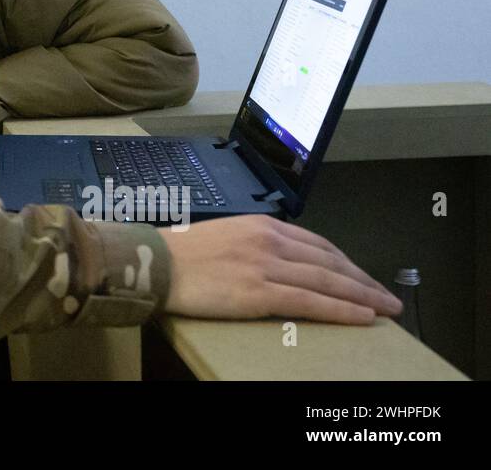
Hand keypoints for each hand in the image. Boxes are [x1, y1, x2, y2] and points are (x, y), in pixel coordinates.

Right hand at [159, 214, 402, 323]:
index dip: (347, 262)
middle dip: (363, 280)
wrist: (152, 262)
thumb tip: (278, 265)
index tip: (363, 276)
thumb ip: (255, 245)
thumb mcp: (225, 236)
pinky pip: (310, 301)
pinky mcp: (258, 292)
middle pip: (329, 261)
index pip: (317, 243)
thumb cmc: (181, 254)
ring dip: (362, 296)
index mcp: (261, 225)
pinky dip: (341, 309)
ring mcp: (265, 265)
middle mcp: (269, 240)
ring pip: (327, 281)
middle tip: (387, 296)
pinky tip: (361, 316)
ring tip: (385, 308)